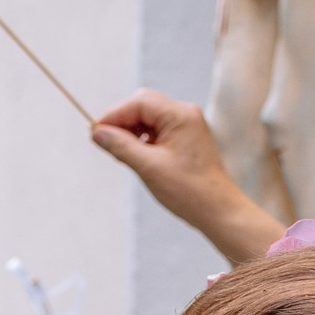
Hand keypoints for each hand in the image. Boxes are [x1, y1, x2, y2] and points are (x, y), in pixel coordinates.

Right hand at [89, 90, 276, 264]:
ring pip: (149, 119)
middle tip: (106, 143)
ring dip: (132, 133)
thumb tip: (97, 132)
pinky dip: (144, 141)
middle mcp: (185, 114)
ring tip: (122, 154)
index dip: (114, 115)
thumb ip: (121, 146)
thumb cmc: (189, 190)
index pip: (138, 103)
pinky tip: (137, 158)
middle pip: (143, 106)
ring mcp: (188, 126)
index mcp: (180, 115)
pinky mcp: (186, 139)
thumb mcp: (148, 167)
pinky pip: (158, 131)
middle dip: (123, 122)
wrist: (218, 211)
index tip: (96, 133)